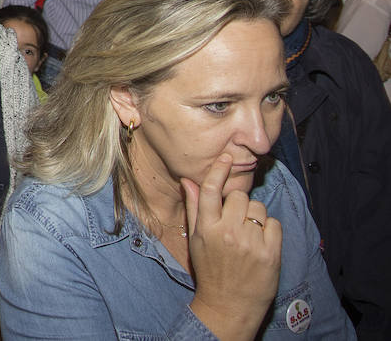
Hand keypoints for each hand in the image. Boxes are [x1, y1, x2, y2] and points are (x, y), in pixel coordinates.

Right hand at [182, 154, 281, 337]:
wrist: (230, 305)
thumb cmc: (210, 270)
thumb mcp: (196, 239)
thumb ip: (194, 208)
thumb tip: (188, 181)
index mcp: (207, 228)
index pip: (211, 190)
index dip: (219, 170)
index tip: (227, 158)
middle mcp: (228, 232)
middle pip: (238, 196)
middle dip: (238, 203)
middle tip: (235, 219)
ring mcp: (251, 242)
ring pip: (258, 208)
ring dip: (254, 216)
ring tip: (248, 233)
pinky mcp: (271, 252)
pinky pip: (274, 223)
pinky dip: (269, 229)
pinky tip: (260, 242)